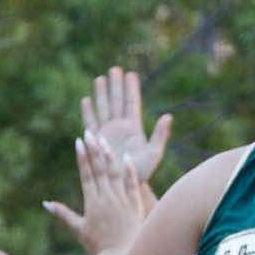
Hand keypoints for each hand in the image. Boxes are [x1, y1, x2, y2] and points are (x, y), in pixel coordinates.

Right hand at [46, 135, 146, 253]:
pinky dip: (129, 170)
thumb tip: (46, 203)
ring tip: (105, 140)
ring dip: (110, 156)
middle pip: (99, 170)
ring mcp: (122, 202)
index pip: (86, 176)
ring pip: (115, 174)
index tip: (79, 142)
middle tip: (90, 133)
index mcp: (92, 204)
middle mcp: (107, 200)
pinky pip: (132, 184)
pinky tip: (127, 157)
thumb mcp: (78, 230)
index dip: (82, 158)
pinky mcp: (135, 206)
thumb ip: (63, 214)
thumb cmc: (98, 247)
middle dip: (94, 150)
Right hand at [83, 67, 172, 183]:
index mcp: (134, 128)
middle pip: (117, 101)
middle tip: (115, 68)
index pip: (132, 103)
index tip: (130, 73)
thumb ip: (160, 135)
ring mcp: (106, 132)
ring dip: (101, 93)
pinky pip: (90, 122)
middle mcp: (119, 127)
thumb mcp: (154, 153)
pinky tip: (86, 99)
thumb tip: (168, 116)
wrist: (123, 185)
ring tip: (100, 78)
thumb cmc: (141, 172)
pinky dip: (88, 111)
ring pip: (103, 108)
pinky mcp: (95, 140)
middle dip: (116, 85)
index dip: (131, 89)